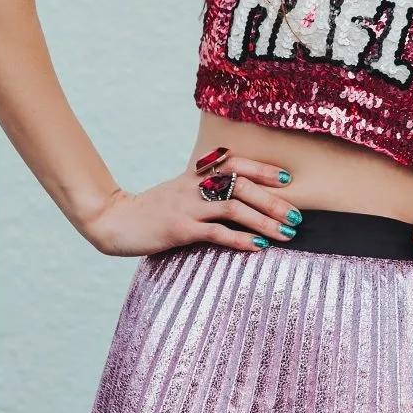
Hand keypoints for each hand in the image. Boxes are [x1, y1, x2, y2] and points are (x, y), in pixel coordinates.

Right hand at [78, 151, 302, 257]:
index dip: (262, 169)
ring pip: (234, 208)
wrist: (115, 221)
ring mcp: (187, 207)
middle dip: (273, 202)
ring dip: (264, 221)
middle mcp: (194, 186)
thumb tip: (237, 199)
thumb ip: (203, 190)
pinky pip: (216, 233)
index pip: (235, 165)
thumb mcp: (178, 192)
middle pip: (242, 187)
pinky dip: (240, 239)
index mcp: (195, 176)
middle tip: (296, 217)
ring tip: (286, 234)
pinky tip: (258, 247)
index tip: (286, 179)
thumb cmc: (151, 210)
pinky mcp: (179, 229)